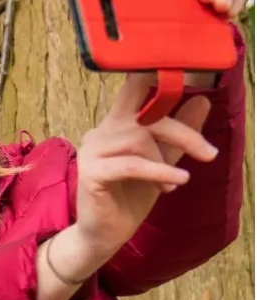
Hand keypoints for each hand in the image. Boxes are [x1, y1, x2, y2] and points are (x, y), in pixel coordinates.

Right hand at [37, 74, 218, 299]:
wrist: (105, 234)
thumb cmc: (130, 197)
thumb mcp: (163, 161)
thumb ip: (179, 133)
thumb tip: (202, 99)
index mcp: (117, 123)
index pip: (135, 86)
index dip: (156, 71)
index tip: (189, 65)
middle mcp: (101, 130)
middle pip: (147, 113)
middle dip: (182, 132)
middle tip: (208, 153)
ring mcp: (92, 150)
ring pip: (141, 139)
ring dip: (167, 160)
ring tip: (177, 181)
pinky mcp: (90, 172)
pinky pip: (132, 165)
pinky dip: (158, 172)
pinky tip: (175, 182)